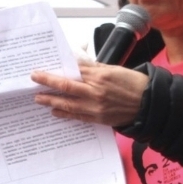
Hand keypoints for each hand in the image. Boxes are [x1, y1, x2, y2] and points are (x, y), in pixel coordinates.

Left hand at [32, 63, 147, 127]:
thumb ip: (94, 68)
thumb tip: (77, 65)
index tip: (43, 70)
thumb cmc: (133, 83)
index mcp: (100, 75)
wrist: (148, 103)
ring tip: (38, 98)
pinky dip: (65, 114)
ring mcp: (96, 106)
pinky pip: (78, 116)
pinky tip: (54, 111)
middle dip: (48, 82)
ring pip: (69, 103)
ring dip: (51, 100)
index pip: (73, 71)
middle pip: (66, 86)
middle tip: (33, 79)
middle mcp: (96, 91)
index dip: (57, 71)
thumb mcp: (114, 70)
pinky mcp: (99, 118)